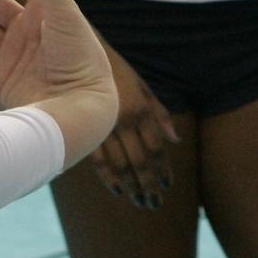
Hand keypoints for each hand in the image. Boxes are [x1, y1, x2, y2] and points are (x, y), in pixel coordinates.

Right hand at [90, 54, 181, 208]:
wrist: (81, 53)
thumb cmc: (116, 71)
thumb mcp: (143, 87)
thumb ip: (160, 114)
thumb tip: (176, 141)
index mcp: (141, 109)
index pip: (156, 147)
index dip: (162, 168)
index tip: (168, 186)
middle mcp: (123, 120)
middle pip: (140, 160)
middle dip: (149, 184)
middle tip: (155, 204)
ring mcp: (102, 126)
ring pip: (120, 164)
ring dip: (132, 185)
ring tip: (140, 201)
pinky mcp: (84, 128)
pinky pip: (97, 159)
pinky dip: (108, 176)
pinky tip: (118, 190)